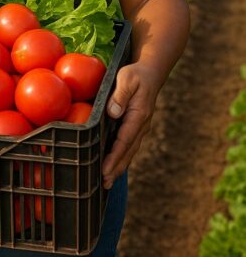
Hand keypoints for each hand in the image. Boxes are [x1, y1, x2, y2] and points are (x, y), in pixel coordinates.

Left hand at [102, 61, 160, 188]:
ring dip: (119, 166)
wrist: (151, 72)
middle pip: (128, 151)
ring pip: (129, 151)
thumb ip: (120, 95)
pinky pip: (129, 144)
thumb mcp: (127, 78)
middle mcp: (141, 125)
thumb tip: (113, 113)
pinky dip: (122, 157)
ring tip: (107, 181)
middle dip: (116, 168)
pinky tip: (114, 165)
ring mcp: (140, 127)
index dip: (114, 157)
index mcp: (138, 116)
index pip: (124, 141)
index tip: (105, 170)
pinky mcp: (136, 125)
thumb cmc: (136, 74)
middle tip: (104, 184)